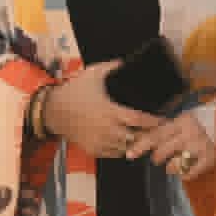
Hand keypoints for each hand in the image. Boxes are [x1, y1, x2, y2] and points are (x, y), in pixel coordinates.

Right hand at [41, 62, 162, 160]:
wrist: (52, 111)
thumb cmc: (73, 92)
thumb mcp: (92, 74)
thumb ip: (110, 67)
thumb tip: (124, 61)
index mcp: (110, 111)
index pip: (139, 120)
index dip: (153, 121)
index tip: (163, 120)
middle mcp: (107, 129)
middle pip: (136, 138)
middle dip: (147, 135)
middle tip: (156, 131)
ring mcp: (100, 142)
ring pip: (126, 148)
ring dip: (134, 144)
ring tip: (143, 138)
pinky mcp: (93, 150)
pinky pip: (114, 154)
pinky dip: (121, 149)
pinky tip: (125, 142)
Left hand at [132, 110, 215, 182]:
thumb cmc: (203, 123)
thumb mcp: (184, 120)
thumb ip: (167, 129)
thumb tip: (143, 138)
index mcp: (181, 122)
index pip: (156, 134)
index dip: (141, 145)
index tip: (130, 154)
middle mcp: (189, 134)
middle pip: (162, 151)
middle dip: (157, 157)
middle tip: (158, 158)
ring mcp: (200, 147)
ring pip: (174, 164)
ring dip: (170, 167)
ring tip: (173, 164)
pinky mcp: (209, 159)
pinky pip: (189, 174)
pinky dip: (184, 175)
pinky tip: (186, 170)